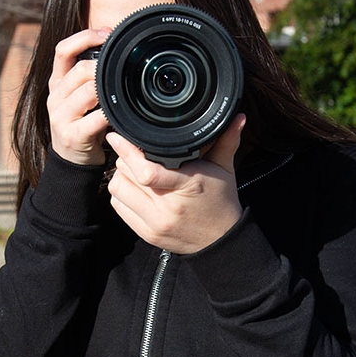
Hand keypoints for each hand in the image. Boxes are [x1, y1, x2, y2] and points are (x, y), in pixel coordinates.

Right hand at [47, 28, 110, 165]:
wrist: (72, 161)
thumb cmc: (82, 124)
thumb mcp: (80, 97)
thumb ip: (89, 77)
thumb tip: (115, 51)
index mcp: (57, 82)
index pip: (63, 50)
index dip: (85, 37)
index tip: (107, 34)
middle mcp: (55, 96)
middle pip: (80, 69)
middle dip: (104, 68)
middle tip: (122, 71)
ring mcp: (60, 116)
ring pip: (89, 91)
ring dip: (108, 90)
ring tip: (120, 93)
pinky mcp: (72, 135)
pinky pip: (95, 118)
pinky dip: (110, 114)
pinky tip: (118, 114)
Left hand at [106, 115, 245, 253]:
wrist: (220, 241)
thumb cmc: (221, 202)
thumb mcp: (225, 170)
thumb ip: (227, 141)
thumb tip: (237, 115)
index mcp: (188, 185)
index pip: (146, 171)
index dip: (127, 151)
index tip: (118, 136)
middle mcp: (168, 207)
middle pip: (127, 173)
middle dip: (126, 158)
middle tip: (134, 153)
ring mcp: (155, 223)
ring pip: (118, 188)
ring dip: (121, 176)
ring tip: (133, 171)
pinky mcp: (146, 233)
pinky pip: (118, 207)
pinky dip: (121, 194)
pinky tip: (134, 189)